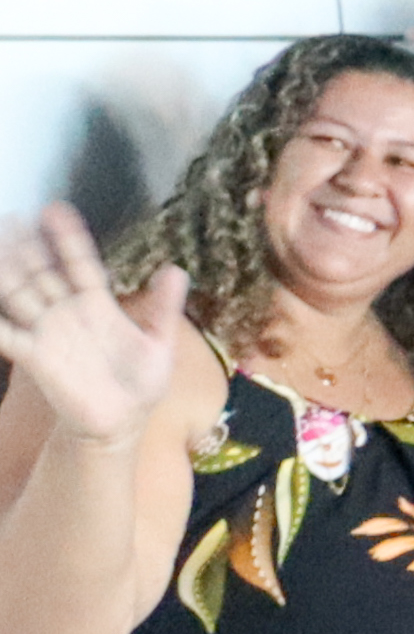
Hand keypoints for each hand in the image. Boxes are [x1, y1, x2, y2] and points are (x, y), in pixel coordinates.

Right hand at [0, 206, 188, 445]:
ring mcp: (48, 332)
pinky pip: (7, 335)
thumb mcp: (160, 344)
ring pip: (19, 293)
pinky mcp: (35, 357)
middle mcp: (68, 312)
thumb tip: (177, 269)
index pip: (79, 262)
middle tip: (11, 217)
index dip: (67, 237)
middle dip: (27, 246)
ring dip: (6, 272)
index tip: (55, 209)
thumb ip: (165, 307)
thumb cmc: (142, 384)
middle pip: (42, 271)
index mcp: (98, 304)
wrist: (123, 423)